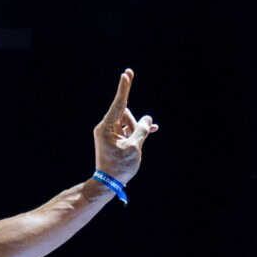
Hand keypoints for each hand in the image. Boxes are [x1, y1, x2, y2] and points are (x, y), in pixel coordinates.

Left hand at [93, 69, 157, 185]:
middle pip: (126, 114)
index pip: (119, 104)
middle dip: (136, 123)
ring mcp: (108, 133)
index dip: (125, 88)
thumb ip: (142, 130)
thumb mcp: (134, 147)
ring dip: (137, 129)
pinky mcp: (113, 138)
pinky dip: (136, 131)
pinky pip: (127, 129)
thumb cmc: (119, 167)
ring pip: (128, 122)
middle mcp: (105, 127)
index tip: (127, 73)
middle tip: (138, 139)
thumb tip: (146, 119)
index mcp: (106, 127)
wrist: (108, 183)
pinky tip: (151, 129)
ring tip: (137, 144)